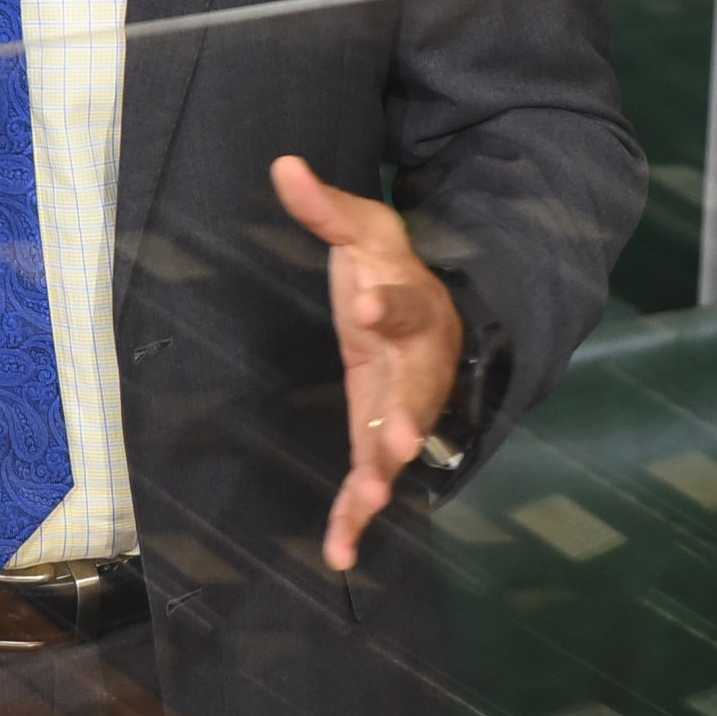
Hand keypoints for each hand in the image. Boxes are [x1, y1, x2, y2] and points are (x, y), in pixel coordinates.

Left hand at [269, 155, 463, 572]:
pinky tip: (339, 552)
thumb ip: (325, 207)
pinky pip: (370, 478)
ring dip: (383, 473)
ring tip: (371, 500)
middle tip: (398, 441)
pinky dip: (357, 516)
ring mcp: (402, 404)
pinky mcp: (379, 436)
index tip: (369, 303)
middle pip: (416, 389)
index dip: (389, 303)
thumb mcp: (363, 227)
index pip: (406, 301)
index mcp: (413, 302)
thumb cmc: (389, 266)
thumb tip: (282, 163)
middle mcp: (416, 361)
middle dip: (407, 415)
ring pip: (398, 442)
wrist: (433, 310)